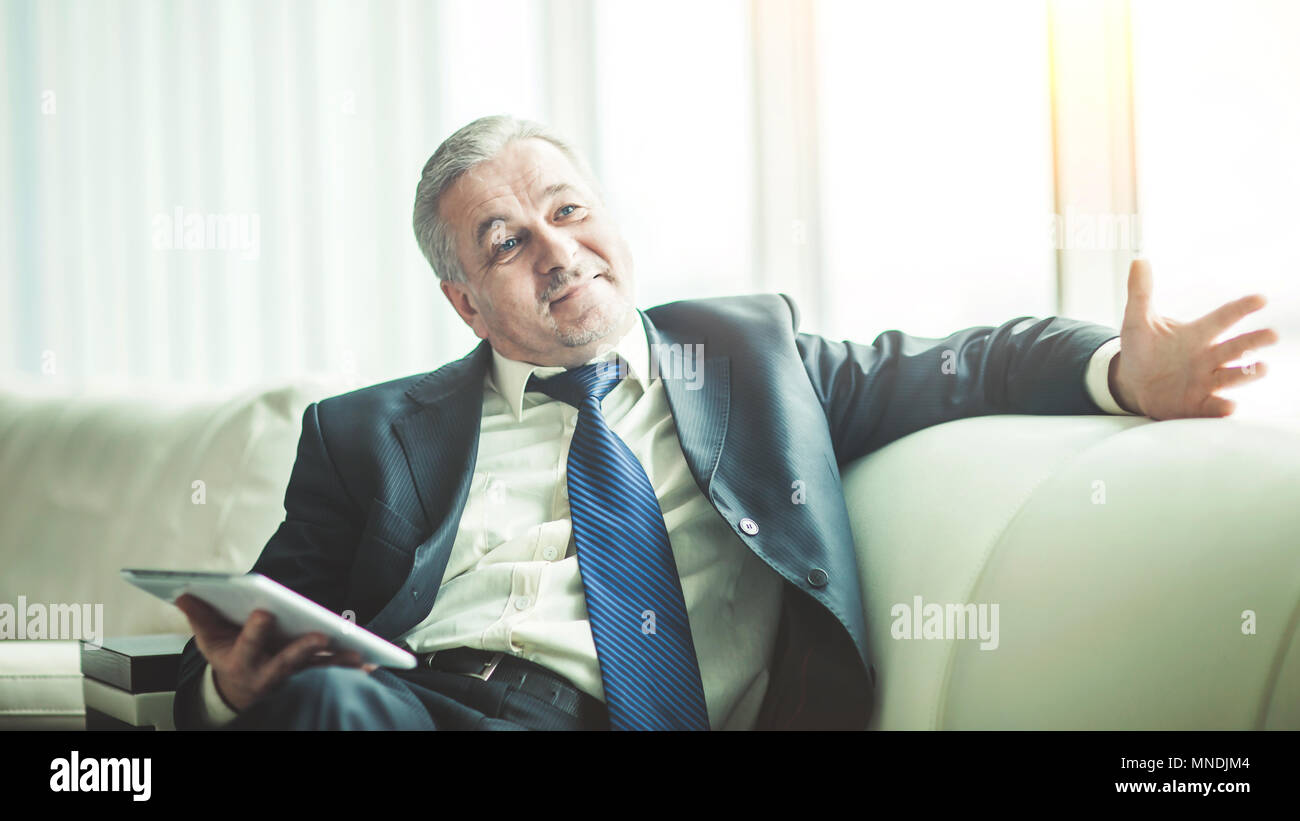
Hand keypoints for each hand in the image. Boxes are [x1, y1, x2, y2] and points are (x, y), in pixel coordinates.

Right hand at [175, 594, 372, 712]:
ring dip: (337, 662)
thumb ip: (199, 616)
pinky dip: (351, 667)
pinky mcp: (309, 674)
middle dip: (304, 649)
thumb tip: (183, 592)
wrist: (238, 689)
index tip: (264, 611)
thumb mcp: (207, 638)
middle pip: (287, 661)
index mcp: (241, 660)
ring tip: (359, 653)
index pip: (249, 644)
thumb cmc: (226, 654)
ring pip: (315, 668)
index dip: (256, 630)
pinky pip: (331, 671)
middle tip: (322, 637)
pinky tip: (372, 663)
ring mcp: (291, 675)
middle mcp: (268, 671)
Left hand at [1108, 259, 1279, 419]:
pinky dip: (1221, 406)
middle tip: (1272, 334)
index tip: (1260, 299)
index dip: (1241, 308)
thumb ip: (1140, 292)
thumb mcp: (1138, 320)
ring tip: (1262, 367)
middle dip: (1255, 342)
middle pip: (1237, 348)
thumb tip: (1139, 260)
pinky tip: (1229, 405)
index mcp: (1198, 334)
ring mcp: (1204, 381)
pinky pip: (1212, 406)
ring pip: (1232, 377)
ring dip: (1248, 373)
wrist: (1130, 382)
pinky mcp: (1196, 404)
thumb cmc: (1141, 349)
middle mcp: (1208, 357)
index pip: (1224, 317)